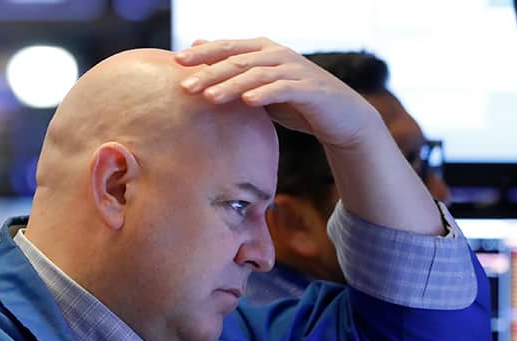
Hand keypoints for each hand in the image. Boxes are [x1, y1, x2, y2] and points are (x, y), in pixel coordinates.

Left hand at [174, 37, 381, 150]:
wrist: (340, 117)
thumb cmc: (295, 102)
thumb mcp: (261, 85)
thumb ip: (234, 69)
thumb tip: (198, 48)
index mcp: (264, 50)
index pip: (228, 47)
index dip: (203, 53)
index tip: (176, 61)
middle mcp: (278, 54)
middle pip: (238, 60)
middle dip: (210, 72)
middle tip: (185, 86)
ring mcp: (295, 70)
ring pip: (257, 74)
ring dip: (232, 86)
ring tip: (210, 98)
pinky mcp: (309, 89)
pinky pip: (283, 89)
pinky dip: (265, 94)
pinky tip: (248, 102)